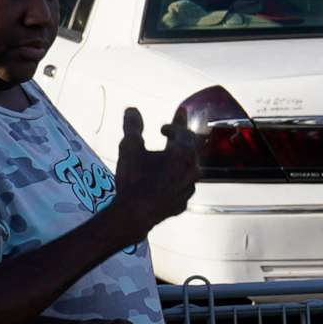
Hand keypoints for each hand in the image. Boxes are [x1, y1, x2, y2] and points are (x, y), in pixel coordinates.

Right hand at [110, 107, 200, 234]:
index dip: (173, 127)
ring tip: (174, 156)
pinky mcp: (183, 202)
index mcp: (184, 153)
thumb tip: (132, 110)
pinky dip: (176, 179)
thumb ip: (133, 127)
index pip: (184, 133)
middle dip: (181, 138)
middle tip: (175, 132)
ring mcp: (189, 188)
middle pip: (191, 149)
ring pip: (189, 168)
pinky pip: (182, 186)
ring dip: (181, 160)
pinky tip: (168, 180)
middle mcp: (192, 170)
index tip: (161, 128)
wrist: (135, 213)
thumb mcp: (130, 148)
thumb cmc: (134, 177)